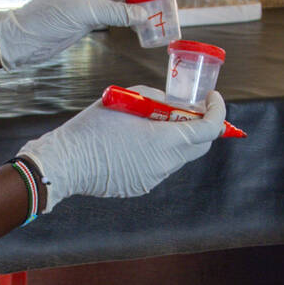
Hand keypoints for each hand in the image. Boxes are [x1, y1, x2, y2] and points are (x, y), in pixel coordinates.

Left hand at [0, 0, 175, 67]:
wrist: (28, 36)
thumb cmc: (52, 16)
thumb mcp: (89, 12)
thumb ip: (120, 13)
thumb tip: (146, 17)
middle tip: (170, 0)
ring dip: (145, 3)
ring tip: (161, 15)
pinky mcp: (92, 16)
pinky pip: (119, 13)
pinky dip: (133, 18)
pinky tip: (142, 27)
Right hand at [16, 86, 226, 208]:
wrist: (65, 163)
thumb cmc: (91, 128)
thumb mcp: (126, 99)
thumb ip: (155, 99)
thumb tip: (170, 104)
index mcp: (164, 141)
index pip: (209, 129)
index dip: (218, 111)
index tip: (213, 98)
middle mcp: (165, 164)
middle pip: (200, 146)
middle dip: (202, 126)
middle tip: (189, 110)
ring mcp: (154, 178)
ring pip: (180, 157)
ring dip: (178, 139)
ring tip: (154, 123)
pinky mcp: (142, 186)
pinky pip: (161, 167)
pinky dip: (160, 152)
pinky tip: (136, 142)